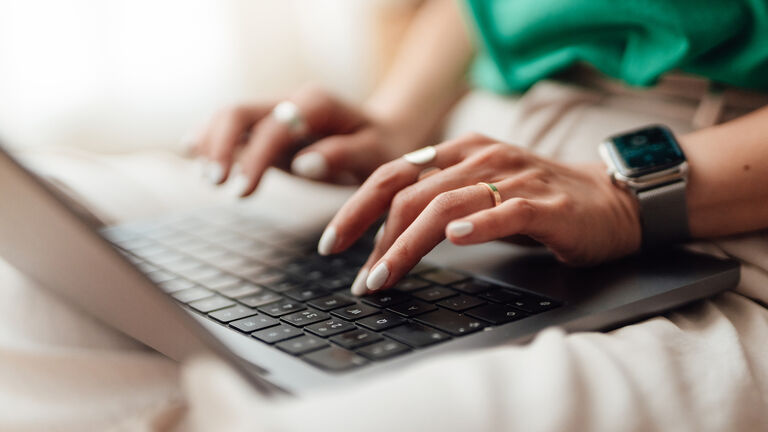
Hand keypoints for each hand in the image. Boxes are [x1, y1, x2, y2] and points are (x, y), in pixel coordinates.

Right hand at [192, 85, 418, 195]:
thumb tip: (304, 164)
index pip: (274, 126)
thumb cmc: (383, 149)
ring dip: (211, 143)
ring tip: (208, 178)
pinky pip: (233, 128)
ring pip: (230, 117)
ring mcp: (276, 113)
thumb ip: (343, 155)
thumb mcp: (376, 155)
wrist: (384, 136)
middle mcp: (291, 102)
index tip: (241, 192)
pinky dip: (211, 139)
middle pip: (240, 112)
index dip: (254, 158)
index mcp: (317, 104)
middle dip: (221, 145)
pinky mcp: (267, 129)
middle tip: (215, 183)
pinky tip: (193, 153)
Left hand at [319, 133, 641, 294]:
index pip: (392, 174)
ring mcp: (514, 178)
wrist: (609, 200)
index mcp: (459, 153)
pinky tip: (456, 239)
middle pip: (410, 193)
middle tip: (361, 279)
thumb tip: (382, 239)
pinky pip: (506, 211)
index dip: (356, 208)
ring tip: (386, 277)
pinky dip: (478, 224)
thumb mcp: (478, 192)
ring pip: (446, 205)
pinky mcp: (547, 204)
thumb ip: (436, 202)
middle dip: (374, 238)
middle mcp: (481, 158)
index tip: (332, 244)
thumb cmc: (537, 201)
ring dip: (408, 245)